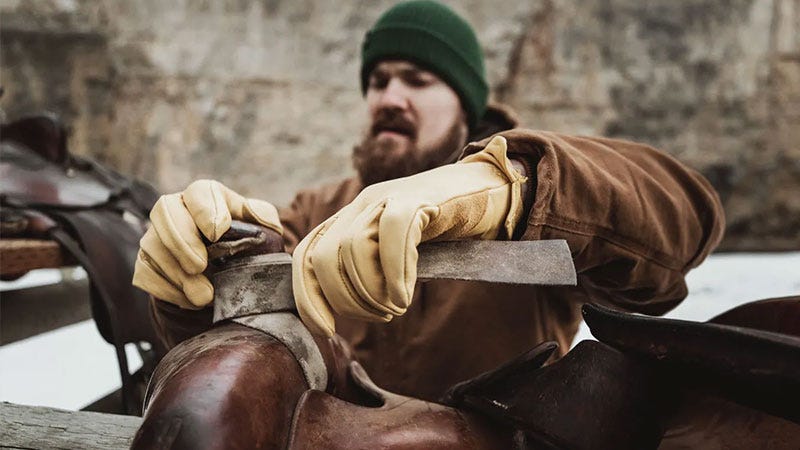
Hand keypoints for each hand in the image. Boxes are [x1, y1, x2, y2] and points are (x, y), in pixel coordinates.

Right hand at [133, 180, 281, 308]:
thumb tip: (253, 215)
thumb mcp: (263, 228)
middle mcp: (176, 210)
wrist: (227, 275)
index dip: (205, 210)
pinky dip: (168, 289)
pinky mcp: (146, 263)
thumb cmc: (246, 244)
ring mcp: (156, 236)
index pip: (200, 192)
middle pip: (165, 212)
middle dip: (181, 240)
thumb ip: (262, 217)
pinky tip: (190, 300)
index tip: (217, 232)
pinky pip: (146, 273)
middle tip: (200, 266)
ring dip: (177, 273)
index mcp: (206, 196)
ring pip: (153, 246)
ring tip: (204, 295)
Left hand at [293, 136, 525, 335]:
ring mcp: (387, 196)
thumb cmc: (445, 229)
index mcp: (350, 218)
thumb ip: (371, 269)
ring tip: (397, 305)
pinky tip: (406, 294)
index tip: (326, 329)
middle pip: (323, 258)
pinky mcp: (417, 197)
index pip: (305, 255)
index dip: (308, 296)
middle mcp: (361, 204)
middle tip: (381, 315)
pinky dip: (395, 271)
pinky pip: (392, 232)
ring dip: (372, 291)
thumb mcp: (398, 252)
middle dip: (346, 300)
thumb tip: (346, 307)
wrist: (490, 190)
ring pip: (352, 248)